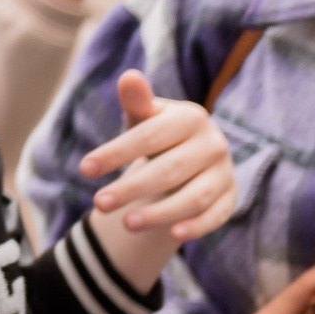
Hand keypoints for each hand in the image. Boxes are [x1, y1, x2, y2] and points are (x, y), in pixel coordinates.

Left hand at [81, 69, 236, 288]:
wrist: (193, 157)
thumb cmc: (159, 136)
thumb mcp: (145, 119)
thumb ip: (137, 101)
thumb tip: (129, 77)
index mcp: (192, 117)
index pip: (149, 137)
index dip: (116, 153)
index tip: (84, 169)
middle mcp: (213, 144)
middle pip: (170, 170)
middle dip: (132, 188)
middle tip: (99, 204)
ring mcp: (224, 173)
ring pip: (194, 198)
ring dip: (161, 213)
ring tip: (126, 224)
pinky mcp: (230, 198)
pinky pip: (216, 216)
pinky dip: (197, 226)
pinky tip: (174, 235)